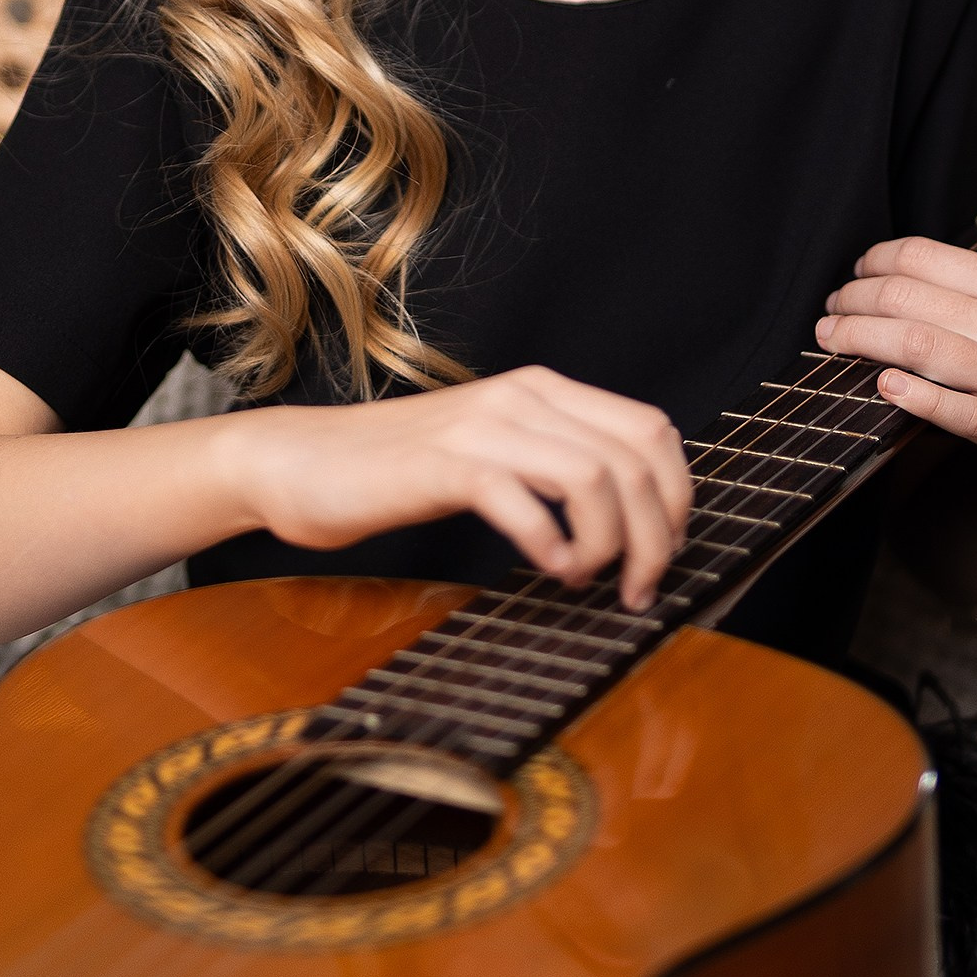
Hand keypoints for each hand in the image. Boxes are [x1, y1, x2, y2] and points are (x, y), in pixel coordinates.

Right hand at [230, 369, 692, 610]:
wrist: (298, 461)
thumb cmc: (394, 471)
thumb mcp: (491, 450)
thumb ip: (552, 463)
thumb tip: (630, 517)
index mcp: (543, 389)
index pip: (652, 430)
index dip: (679, 496)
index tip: (665, 551)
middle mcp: (523, 396)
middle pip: (637, 459)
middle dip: (658, 535)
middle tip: (639, 587)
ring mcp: (484, 428)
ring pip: (596, 478)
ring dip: (611, 545)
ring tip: (587, 579)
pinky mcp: (445, 466)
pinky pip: (527, 502)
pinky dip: (553, 546)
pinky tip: (545, 569)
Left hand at [815, 237, 976, 515]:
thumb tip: (905, 277)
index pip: (921, 257)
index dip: (872, 263)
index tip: (852, 277)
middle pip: (907, 298)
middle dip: (853, 302)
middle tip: (828, 314)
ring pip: (919, 345)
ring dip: (861, 339)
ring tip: (829, 341)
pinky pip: (959, 410)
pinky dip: (916, 397)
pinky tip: (883, 388)